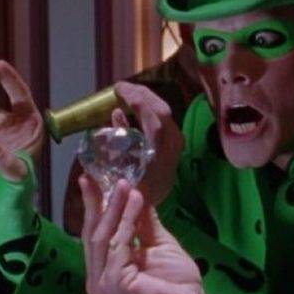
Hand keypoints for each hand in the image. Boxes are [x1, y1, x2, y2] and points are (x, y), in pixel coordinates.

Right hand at [80, 177, 205, 293]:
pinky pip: (119, 245)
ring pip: (103, 237)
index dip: (93, 207)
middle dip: (96, 203)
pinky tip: (135, 203)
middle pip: (92, 234)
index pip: (94, 235)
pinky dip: (127, 221)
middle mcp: (97, 278)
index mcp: (104, 271)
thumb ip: (144, 223)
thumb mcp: (159, 245)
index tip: (92, 181)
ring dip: (114, 208)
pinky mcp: (115, 284)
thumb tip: (135, 193)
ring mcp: (102, 283)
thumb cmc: (177, 284)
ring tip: (124, 184)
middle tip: (97, 176)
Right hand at [113, 82, 183, 206]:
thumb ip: (119, 138)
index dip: (137, 99)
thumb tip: (116, 113)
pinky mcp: (176, 144)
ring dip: (146, 99)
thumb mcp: (120, 166)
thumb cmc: (131, 188)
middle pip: (162, 110)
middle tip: (121, 88)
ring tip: (128, 93)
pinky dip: (150, 109)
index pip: (155, 118)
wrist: (149, 205)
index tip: (119, 89)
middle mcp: (172, 145)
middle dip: (141, 94)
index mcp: (160, 152)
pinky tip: (137, 106)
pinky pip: (165, 120)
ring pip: (165, 113)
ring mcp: (177, 144)